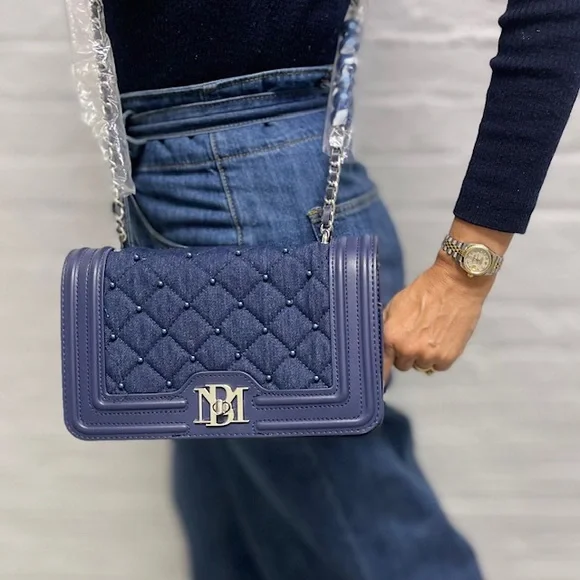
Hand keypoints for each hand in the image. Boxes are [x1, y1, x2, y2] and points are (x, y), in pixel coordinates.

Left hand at [382, 255, 490, 378]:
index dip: (384, 367)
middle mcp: (408, 351)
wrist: (454, 285)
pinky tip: (442, 340)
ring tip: (431, 336)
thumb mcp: (395, 305)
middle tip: (415, 337)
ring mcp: (429, 356)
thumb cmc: (422, 291)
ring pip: (421, 365)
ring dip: (423, 356)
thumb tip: (381, 344)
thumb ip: (386, 328)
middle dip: (406, 354)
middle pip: (403, 364)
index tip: (385, 370)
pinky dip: (439, 357)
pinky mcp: (448, 358)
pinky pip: (438, 366)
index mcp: (391, 337)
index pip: (382, 365)